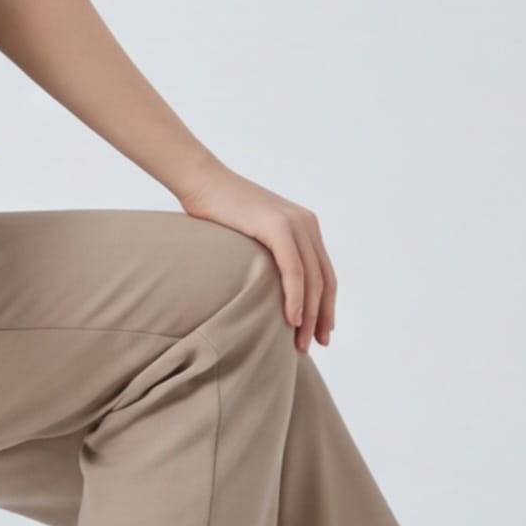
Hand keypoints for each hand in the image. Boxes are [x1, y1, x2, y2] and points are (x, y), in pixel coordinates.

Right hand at [173, 162, 334, 353]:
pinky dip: (296, 298)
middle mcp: (306, 222)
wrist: (199, 179)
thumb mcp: (251, 233)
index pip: (324, 273)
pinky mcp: (278, 227)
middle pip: (324, 280)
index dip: (326, 306)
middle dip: (322, 316)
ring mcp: (294, 223)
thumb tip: (268, 286)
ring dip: (309, 316)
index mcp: (304, 223)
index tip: (320, 332)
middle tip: (315, 345)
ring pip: (312, 280)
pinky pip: (294, 271)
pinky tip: (292, 320)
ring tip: (300, 343)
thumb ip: (268, 252)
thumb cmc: (215, 208)